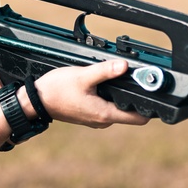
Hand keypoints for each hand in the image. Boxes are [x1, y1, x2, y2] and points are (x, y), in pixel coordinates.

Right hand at [31, 60, 150, 127]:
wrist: (36, 102)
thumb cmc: (56, 91)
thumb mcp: (83, 76)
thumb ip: (105, 71)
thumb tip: (125, 66)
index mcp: (105, 114)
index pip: (138, 118)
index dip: (149, 107)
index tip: (152, 93)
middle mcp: (103, 121)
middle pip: (130, 111)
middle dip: (133, 96)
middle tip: (133, 78)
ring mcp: (96, 119)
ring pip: (117, 108)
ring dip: (119, 95)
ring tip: (114, 78)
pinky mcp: (89, 114)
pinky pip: (106, 107)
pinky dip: (108, 97)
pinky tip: (101, 84)